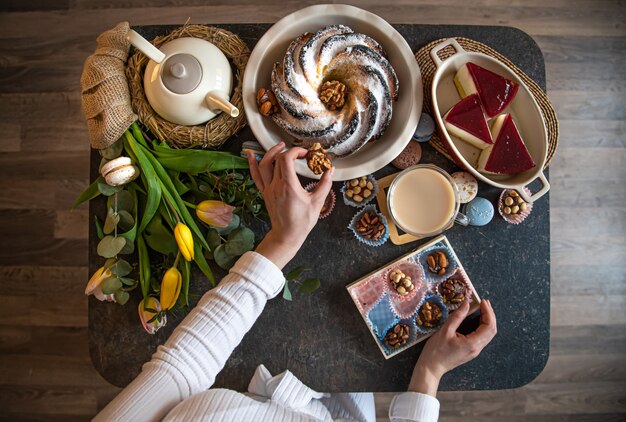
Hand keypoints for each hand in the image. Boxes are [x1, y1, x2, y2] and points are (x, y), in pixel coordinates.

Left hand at [248, 142, 333, 268]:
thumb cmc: (302, 222)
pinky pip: (255, 176)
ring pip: (264, 164)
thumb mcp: (317, 202)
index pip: (287, 159)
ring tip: (279, 146)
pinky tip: (250, 154)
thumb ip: (324, 184)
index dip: (295, 151)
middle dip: (288, 151)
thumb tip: (331, 170)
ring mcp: (268, 189)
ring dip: (271, 152)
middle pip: (277, 159)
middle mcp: (276, 186)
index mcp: (289, 186)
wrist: (287, 235)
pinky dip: (252, 164)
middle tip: (298, 153)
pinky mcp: (265, 193)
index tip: (305, 154)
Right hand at [408, 299, 496, 396]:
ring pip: (488, 334)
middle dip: (490, 315)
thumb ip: (457, 316)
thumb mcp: (445, 331)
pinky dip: (483, 326)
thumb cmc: (436, 350)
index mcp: (472, 343)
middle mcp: (477, 348)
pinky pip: (482, 337)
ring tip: (483, 308)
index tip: (483, 301)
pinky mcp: (471, 351)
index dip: (488, 312)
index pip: (488, 326)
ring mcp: (475, 351)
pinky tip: (477, 319)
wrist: (431, 367)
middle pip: (491, 330)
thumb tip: (466, 304)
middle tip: (485, 302)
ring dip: (488, 320)